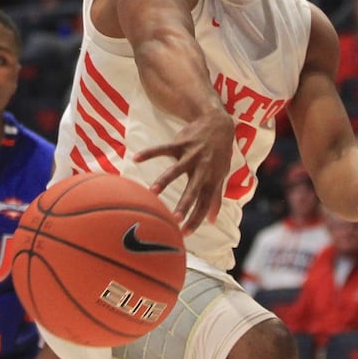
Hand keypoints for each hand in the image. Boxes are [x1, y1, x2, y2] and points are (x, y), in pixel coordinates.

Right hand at [133, 108, 234, 232]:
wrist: (218, 125)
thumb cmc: (219, 154)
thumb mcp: (221, 176)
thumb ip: (215, 199)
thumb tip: (213, 221)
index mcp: (211, 180)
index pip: (204, 204)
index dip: (196, 219)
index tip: (184, 234)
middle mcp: (203, 169)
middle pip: (192, 190)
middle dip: (184, 205)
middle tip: (173, 219)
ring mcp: (191, 155)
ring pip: (176, 170)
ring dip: (164, 181)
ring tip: (153, 192)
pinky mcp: (181, 144)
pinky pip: (163, 149)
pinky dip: (150, 153)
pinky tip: (136, 158)